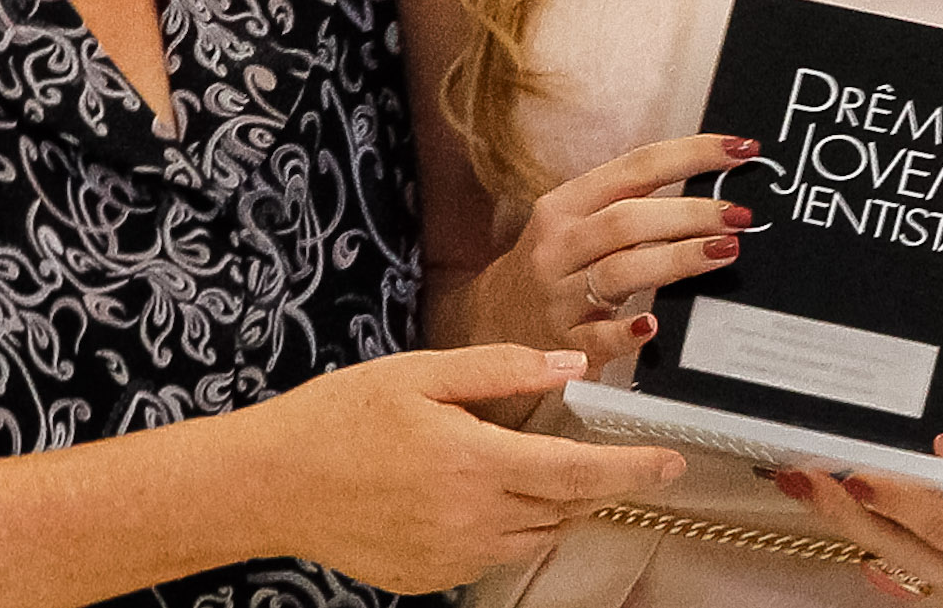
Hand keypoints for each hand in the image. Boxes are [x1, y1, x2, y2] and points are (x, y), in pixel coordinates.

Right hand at [247, 345, 684, 592]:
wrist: (271, 484)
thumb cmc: (340, 417)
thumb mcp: (419, 374)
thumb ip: (501, 369)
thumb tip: (571, 364)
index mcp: (475, 463)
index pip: (578, 474)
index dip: (632, 470)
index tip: (672, 462)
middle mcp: (473, 520)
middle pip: (564, 510)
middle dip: (598, 486)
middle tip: (614, 457)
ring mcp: (452, 557)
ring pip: (534, 536)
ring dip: (555, 506)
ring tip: (546, 468)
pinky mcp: (431, 578)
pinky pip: (493, 554)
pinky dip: (509, 526)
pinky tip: (483, 494)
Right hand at [479, 133, 759, 365]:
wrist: (495, 322)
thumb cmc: (559, 265)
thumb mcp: (577, 225)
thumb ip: (629, 206)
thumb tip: (712, 191)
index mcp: (565, 204)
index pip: (635, 168)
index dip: (690, 155)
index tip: (740, 150)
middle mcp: (558, 245)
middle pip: (627, 220)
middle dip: (689, 213)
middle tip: (739, 215)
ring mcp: (557, 296)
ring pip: (618, 271)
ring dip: (676, 259)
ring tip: (725, 251)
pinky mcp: (562, 344)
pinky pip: (597, 338)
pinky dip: (626, 332)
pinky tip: (654, 325)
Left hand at [777, 433, 942, 606]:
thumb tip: (942, 448)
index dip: (897, 497)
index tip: (854, 473)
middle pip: (907, 549)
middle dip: (850, 513)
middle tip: (806, 479)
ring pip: (898, 560)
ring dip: (851, 526)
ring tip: (810, 491)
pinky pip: (906, 573)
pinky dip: (872, 545)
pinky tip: (840, 523)